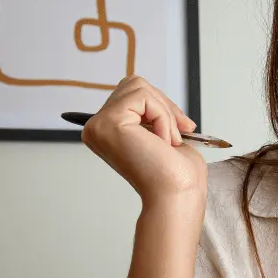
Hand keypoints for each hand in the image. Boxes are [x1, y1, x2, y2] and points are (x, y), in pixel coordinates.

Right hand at [81, 76, 207, 207]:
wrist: (178, 193)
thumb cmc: (176, 172)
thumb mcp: (161, 131)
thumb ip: (148, 111)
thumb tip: (150, 91)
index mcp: (106, 131)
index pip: (131, 94)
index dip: (160, 106)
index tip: (181, 129)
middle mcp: (96, 127)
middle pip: (134, 84)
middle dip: (164, 105)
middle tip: (179, 133)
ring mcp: (99, 125)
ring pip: (138, 86)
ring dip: (164, 111)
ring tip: (168, 139)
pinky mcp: (109, 123)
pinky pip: (143, 97)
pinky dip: (162, 116)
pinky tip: (162, 140)